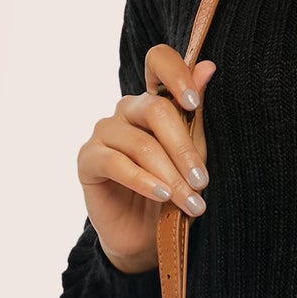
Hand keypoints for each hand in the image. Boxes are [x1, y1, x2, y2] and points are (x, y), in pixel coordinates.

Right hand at [75, 44, 217, 275]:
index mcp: (155, 101)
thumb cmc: (173, 190)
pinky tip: (161, 197)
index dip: (176, 75)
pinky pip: (116, 164)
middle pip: (156, 110)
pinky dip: (144, 182)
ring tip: (191, 202)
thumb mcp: (192, 155)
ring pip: (141, 144)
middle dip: (184, 150)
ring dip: (170, 175)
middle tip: (202, 183)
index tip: (194, 104)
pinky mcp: (88, 158)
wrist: (146, 235)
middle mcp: (127, 110)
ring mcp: (104, 132)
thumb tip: (208, 67)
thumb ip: (196, 115)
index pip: (158, 62)